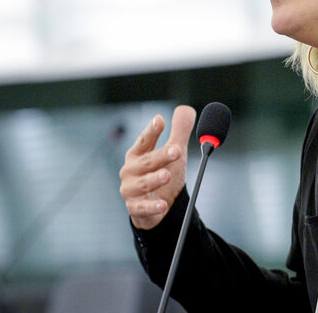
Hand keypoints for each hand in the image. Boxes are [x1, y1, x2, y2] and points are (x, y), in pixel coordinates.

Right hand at [120, 105, 195, 229]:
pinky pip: (142, 208)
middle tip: (177, 150)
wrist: (155, 206)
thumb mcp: (173, 152)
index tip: (160, 120)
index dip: (152, 130)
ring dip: (154, 179)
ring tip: (167, 175)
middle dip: (161, 155)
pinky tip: (163, 204)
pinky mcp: (135, 208)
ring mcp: (131, 189)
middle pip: (147, 161)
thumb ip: (179, 130)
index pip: (145, 140)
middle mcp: (131, 170)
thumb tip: (186, 109)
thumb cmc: (161, 173)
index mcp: (138, 153)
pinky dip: (152, 207)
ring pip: (143, 183)